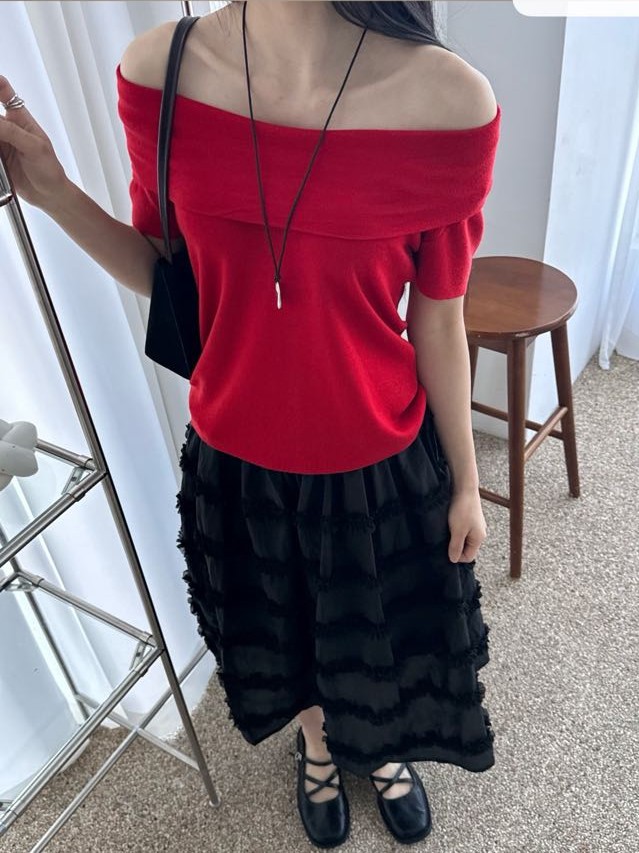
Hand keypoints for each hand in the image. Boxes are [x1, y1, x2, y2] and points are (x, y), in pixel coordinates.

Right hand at [0, 76, 68, 207]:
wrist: (49, 195)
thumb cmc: (50, 170)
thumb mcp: (34, 147)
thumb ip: (12, 132)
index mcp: (20, 117)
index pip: (3, 91)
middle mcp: (7, 127)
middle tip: (0, 134)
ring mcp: (1, 142)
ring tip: (2, 149)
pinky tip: (0, 159)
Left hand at [447, 486, 486, 563]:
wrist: (464, 487)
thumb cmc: (462, 509)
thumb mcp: (458, 531)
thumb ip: (456, 546)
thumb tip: (453, 559)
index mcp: (479, 538)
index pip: (468, 557)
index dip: (456, 556)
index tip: (445, 549)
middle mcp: (479, 533)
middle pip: (466, 548)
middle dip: (455, 546)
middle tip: (443, 541)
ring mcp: (475, 525)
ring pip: (463, 538)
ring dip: (454, 537)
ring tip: (446, 531)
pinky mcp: (469, 518)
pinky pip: (462, 530)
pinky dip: (455, 529)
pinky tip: (448, 524)